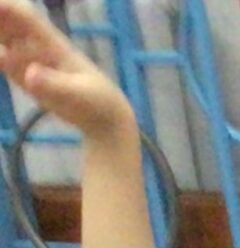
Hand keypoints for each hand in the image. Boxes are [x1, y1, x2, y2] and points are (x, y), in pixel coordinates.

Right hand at [0, 3, 135, 138]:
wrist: (103, 118)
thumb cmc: (96, 100)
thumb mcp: (77, 95)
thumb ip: (54, 85)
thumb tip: (29, 74)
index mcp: (52, 43)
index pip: (27, 18)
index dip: (9, 8)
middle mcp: (37, 46)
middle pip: (9, 23)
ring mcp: (29, 59)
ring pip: (3, 39)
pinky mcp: (24, 75)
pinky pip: (4, 60)